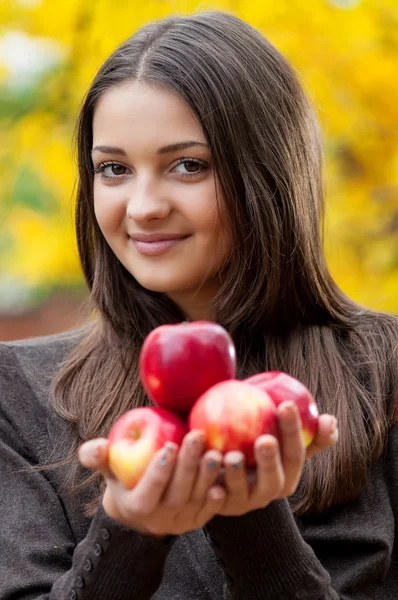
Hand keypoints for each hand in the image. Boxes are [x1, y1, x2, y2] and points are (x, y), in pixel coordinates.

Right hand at [78, 430, 225, 537]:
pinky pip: (211, 509)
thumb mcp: (107, 468)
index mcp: (137, 506)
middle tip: (197, 435)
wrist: (141, 509)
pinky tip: (227, 474)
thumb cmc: (123, 478)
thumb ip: (96, 456)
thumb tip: (99, 446)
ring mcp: (181, 521)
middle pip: (178, 493)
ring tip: (215, 450)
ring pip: (197, 500)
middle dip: (188, 465)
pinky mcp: (198, 520)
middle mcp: (161, 518)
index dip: (159, 471)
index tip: (168, 445)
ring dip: (208, 476)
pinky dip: (219, 494)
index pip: (149, 490)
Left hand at [215, 402, 337, 515]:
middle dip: (271, 462)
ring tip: (231, 456)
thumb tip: (330, 419)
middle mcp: (268, 492)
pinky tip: (210, 479)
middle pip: (274, 481)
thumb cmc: (253, 439)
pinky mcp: (218, 506)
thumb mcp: (278, 433)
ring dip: (238, 475)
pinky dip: (214, 493)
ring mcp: (243, 502)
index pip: (296, 454)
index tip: (285, 405)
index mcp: (288, 474)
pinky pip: (215, 501)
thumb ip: (301, 427)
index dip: (293, 432)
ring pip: (243, 493)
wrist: (220, 464)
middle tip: (265, 440)